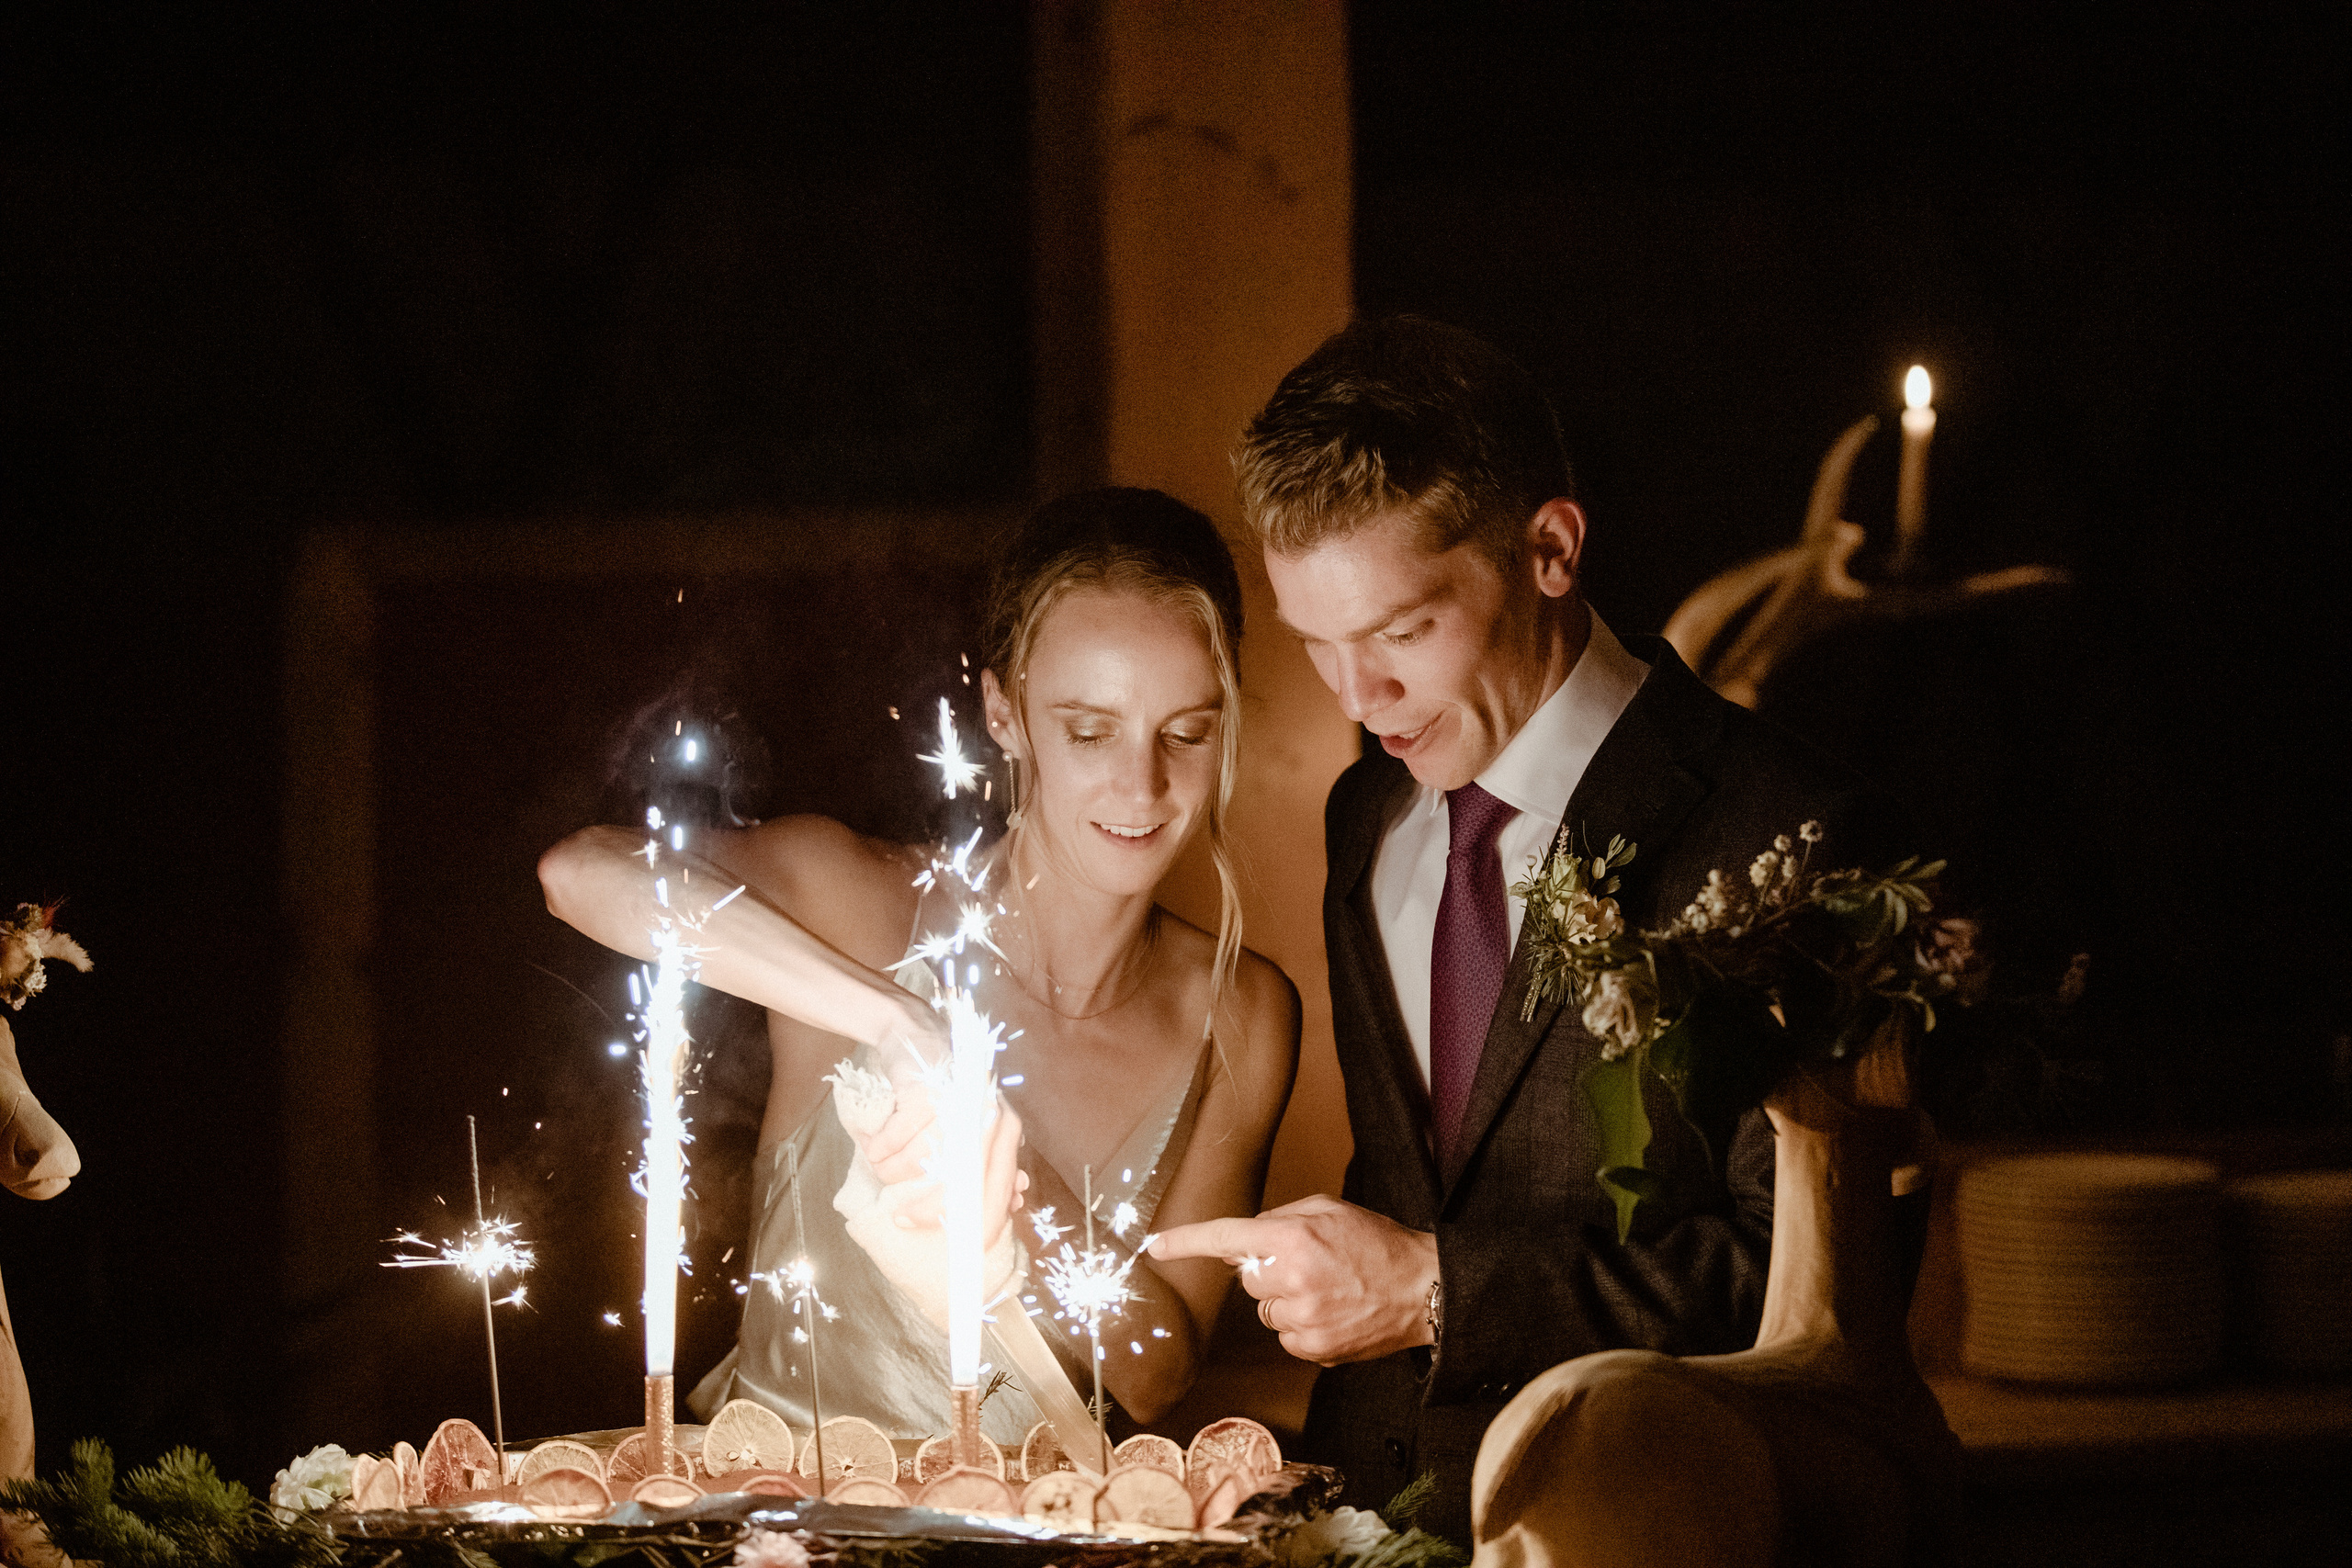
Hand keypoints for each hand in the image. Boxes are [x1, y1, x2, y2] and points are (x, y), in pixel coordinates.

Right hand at [873, 1100, 1029, 1247]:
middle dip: (928, 1208)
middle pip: (959, 1181)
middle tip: (902, 1218)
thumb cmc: (946, 1102)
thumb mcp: (972, 1134)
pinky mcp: (924, 1090)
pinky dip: (879, 1147)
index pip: (999, 1188)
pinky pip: (894, 1138)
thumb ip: (991, 1168)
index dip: (982, 1222)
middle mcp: (986, 1114)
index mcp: (1005, 1130)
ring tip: (882, 1164)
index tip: (964, 1248)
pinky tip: (876, 1144)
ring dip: (891, 1171)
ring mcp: (956, 1100)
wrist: (921, 1047)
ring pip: (918, 1160)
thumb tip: (1014, 1203)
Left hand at [1149, 1194, 1436, 1364]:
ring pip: (1264, 1310)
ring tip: (1327, 1290)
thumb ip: (1282, 1219)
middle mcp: (1291, 1279)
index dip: (1187, 1242)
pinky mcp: (1313, 1349)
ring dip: (1285, 1300)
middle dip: (1269, 1271)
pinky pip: (1284, 1335)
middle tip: (1309, 1264)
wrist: (1424, 1290)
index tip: (1156, 1246)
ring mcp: (1302, 1319)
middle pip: (1248, 1278)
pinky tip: (1331, 1313)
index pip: (1226, 1238)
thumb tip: (1245, 1240)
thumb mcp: (1329, 1210)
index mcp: (1292, 1238)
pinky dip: (1301, 1326)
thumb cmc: (1377, 1244)